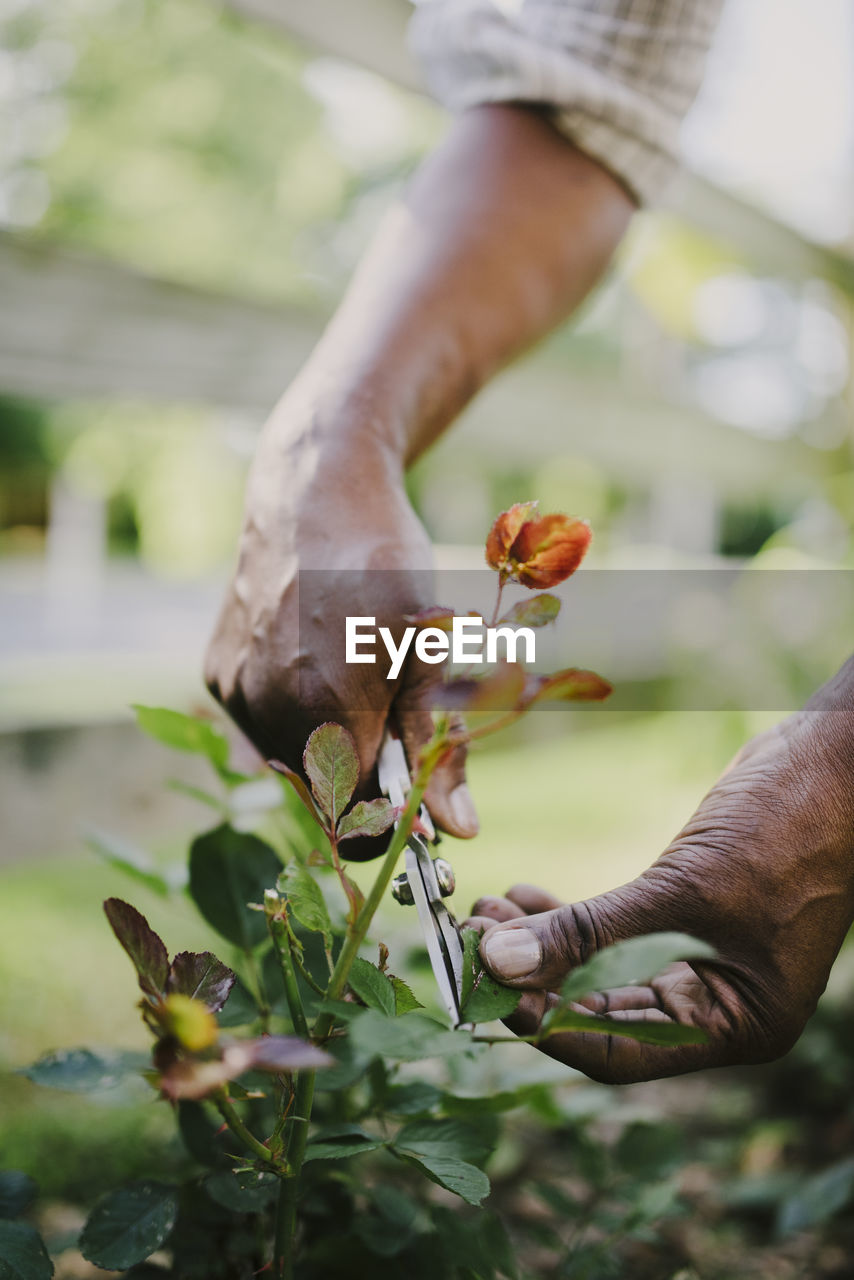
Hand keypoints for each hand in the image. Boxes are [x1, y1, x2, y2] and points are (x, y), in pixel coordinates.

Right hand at [204, 407, 477, 851]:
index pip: (357, 818)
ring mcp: (237, 691)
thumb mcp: (430, 651)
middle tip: (388, 723)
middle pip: (322, 794)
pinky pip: (256, 725)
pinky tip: (312, 662)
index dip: (389, 817)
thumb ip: (438, 748)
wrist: (314, 493)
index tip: (411, 802)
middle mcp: (271, 708)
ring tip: (350, 681)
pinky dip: (288, 715)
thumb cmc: (388, 566)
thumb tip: (460, 831)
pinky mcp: (216, 673)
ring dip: (324, 746)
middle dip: (361, 776)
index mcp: (332, 707)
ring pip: (288, 764)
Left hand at [467, 670, 853, 1081]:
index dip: (546, 1027)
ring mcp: (705, 964)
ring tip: (488, 912)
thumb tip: (499, 960)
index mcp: (738, 1026)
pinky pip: (617, 936)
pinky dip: (572, 919)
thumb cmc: (785, 828)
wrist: (832, 761)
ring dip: (545, 946)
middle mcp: (720, 1009)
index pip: (620, 1052)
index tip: (484, 991)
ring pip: (604, 974)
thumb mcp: (680, 886)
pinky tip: (527, 896)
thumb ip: (588, 929)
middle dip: (536, 980)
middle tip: (470, 946)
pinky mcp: (689, 920)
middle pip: (605, 1016)